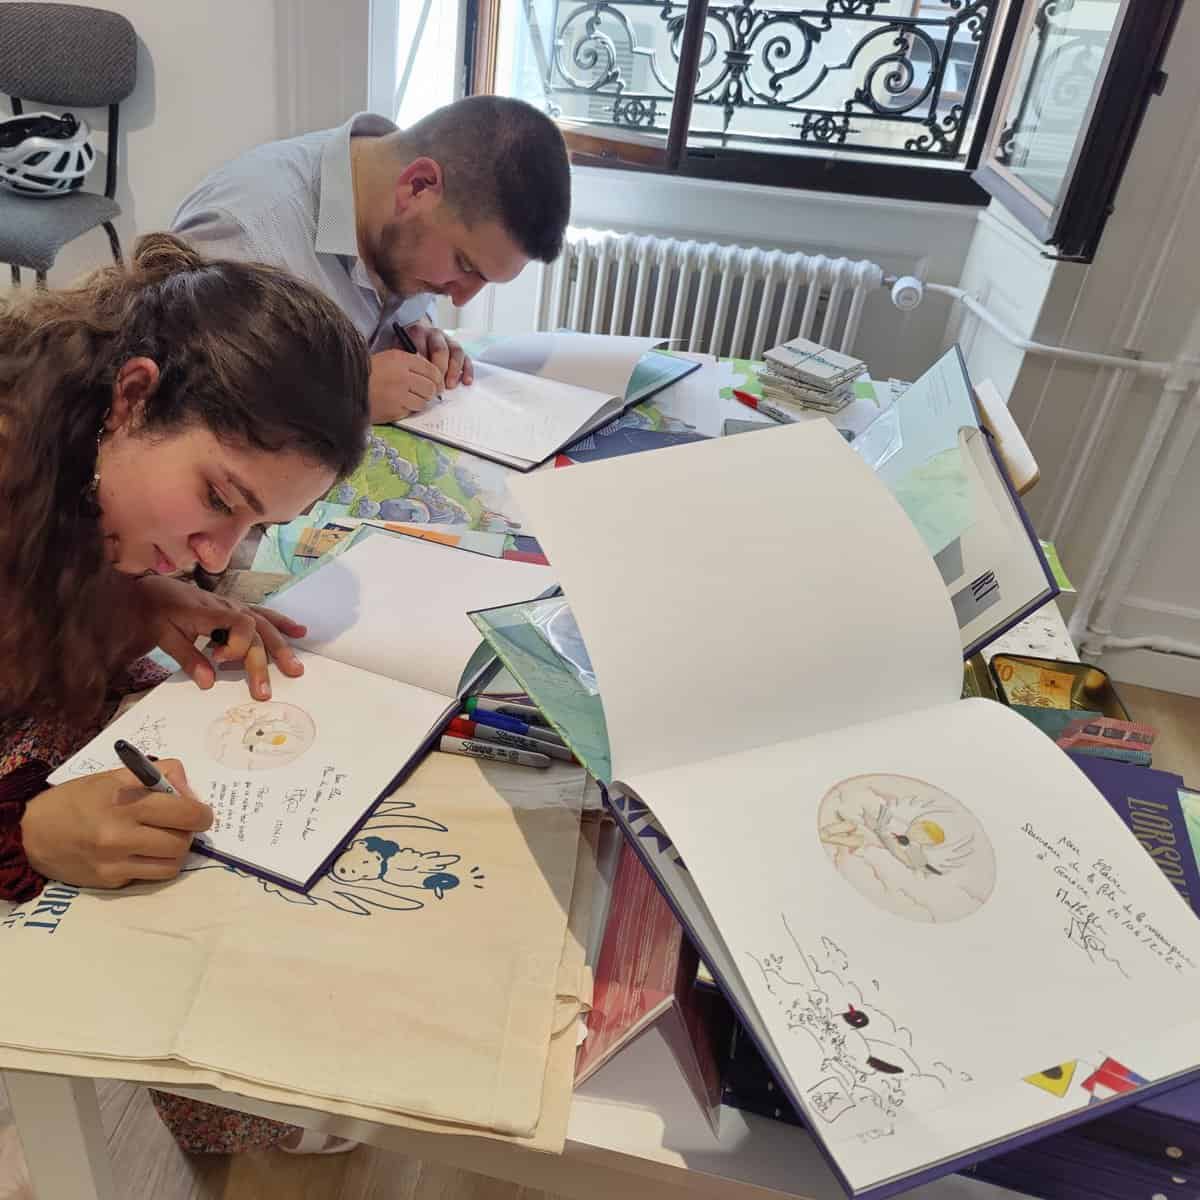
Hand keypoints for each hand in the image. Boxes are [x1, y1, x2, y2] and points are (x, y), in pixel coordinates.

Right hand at [21, 761, 212, 888]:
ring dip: (175, 852)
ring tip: (163, 840)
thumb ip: (159, 776)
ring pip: (173, 863)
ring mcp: (115, 861)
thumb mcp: (115, 776)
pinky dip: (156, 865)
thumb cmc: (79, 799)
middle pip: (183, 841)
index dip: (201, 813)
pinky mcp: (111, 881)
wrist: (33, 833)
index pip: (185, 812)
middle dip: (189, 833)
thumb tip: (191, 792)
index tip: (200, 812)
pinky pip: (152, 876)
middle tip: (180, 826)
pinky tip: (143, 853)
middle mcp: (120, 834)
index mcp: (125, 801)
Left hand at [137, 575, 305, 699]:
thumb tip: (208, 682)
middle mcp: (227, 607)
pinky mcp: (237, 609)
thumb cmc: (157, 612)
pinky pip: (264, 615)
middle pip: (256, 632)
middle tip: (264, 691)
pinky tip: (299, 631)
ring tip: (294, 668)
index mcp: (209, 611)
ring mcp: (235, 606)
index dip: (237, 646)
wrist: (152, 591)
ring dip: (281, 647)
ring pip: (264, 625)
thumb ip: (188, 657)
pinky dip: (282, 623)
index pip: (239, 624)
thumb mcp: (164, 636)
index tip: (220, 660)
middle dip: (262, 662)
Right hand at [369, 348, 444, 421]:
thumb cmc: (366, 372)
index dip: (437, 378)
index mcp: (401, 359)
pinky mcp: (395, 410)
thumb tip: (430, 374)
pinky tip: (400, 405)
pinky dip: (409, 409)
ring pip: (423, 401)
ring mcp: (399, 394)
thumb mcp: (387, 358)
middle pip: (431, 387)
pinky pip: (411, 411)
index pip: (431, 370)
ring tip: (410, 398)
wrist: (346, 386)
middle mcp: (403, 376)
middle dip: (431, 391)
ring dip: (420, 401)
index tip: (437, 383)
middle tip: (427, 393)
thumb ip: (409, 363)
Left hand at [404, 322, 472, 388]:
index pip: (422, 348)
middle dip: (440, 370)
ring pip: (456, 352)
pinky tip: (466, 382)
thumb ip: (404, 360)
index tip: (422, 381)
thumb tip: (411, 378)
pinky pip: (466, 358)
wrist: (415, 337)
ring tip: (450, 386)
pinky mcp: (457, 349)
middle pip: (440, 350)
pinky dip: (467, 371)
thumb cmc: (406, 350)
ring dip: (454, 371)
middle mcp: (434, 334)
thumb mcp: (399, 351)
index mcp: (418, 333)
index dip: (423, 367)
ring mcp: (448, 340)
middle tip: (437, 387)